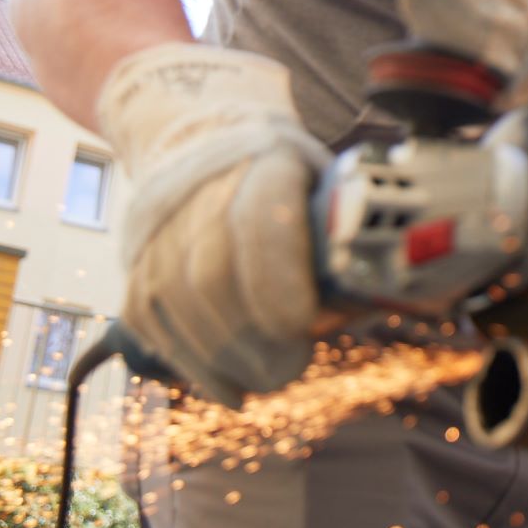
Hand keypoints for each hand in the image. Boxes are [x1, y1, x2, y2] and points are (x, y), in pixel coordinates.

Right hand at [98, 43, 329, 404]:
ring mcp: (159, 228)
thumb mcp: (327, 186)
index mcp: (266, 161)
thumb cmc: (286, 178)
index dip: (277, 278)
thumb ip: (350, 243)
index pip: (260, 219)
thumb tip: (392, 299)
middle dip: (254, 336)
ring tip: (266, 378)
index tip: (304, 324)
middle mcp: (201, 191)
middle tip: (291, 367)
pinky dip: (193, 364)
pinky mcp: (135, 264)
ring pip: (178, 304)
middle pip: (211, 274)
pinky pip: (153, 323)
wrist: (203, 141)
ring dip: (224, 358)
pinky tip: (230, 387)